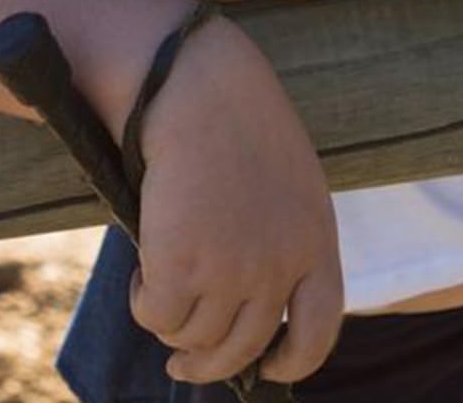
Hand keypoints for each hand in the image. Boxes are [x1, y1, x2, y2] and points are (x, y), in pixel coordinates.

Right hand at [128, 14, 344, 387]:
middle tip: (183, 359)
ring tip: (163, 281)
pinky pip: (155, 315)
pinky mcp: (182, 266)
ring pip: (192, 337)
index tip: (265, 368)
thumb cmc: (243, 131)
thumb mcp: (290, 189)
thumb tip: (258, 315)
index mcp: (316, 242)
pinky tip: (145, 266)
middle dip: (206, 364)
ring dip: (171, 322)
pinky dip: (143, 300)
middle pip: (243, 349)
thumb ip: (286, 245)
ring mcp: (232, 269)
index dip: (293, 362)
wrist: (204, 93)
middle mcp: (280, 264)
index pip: (320, 332)